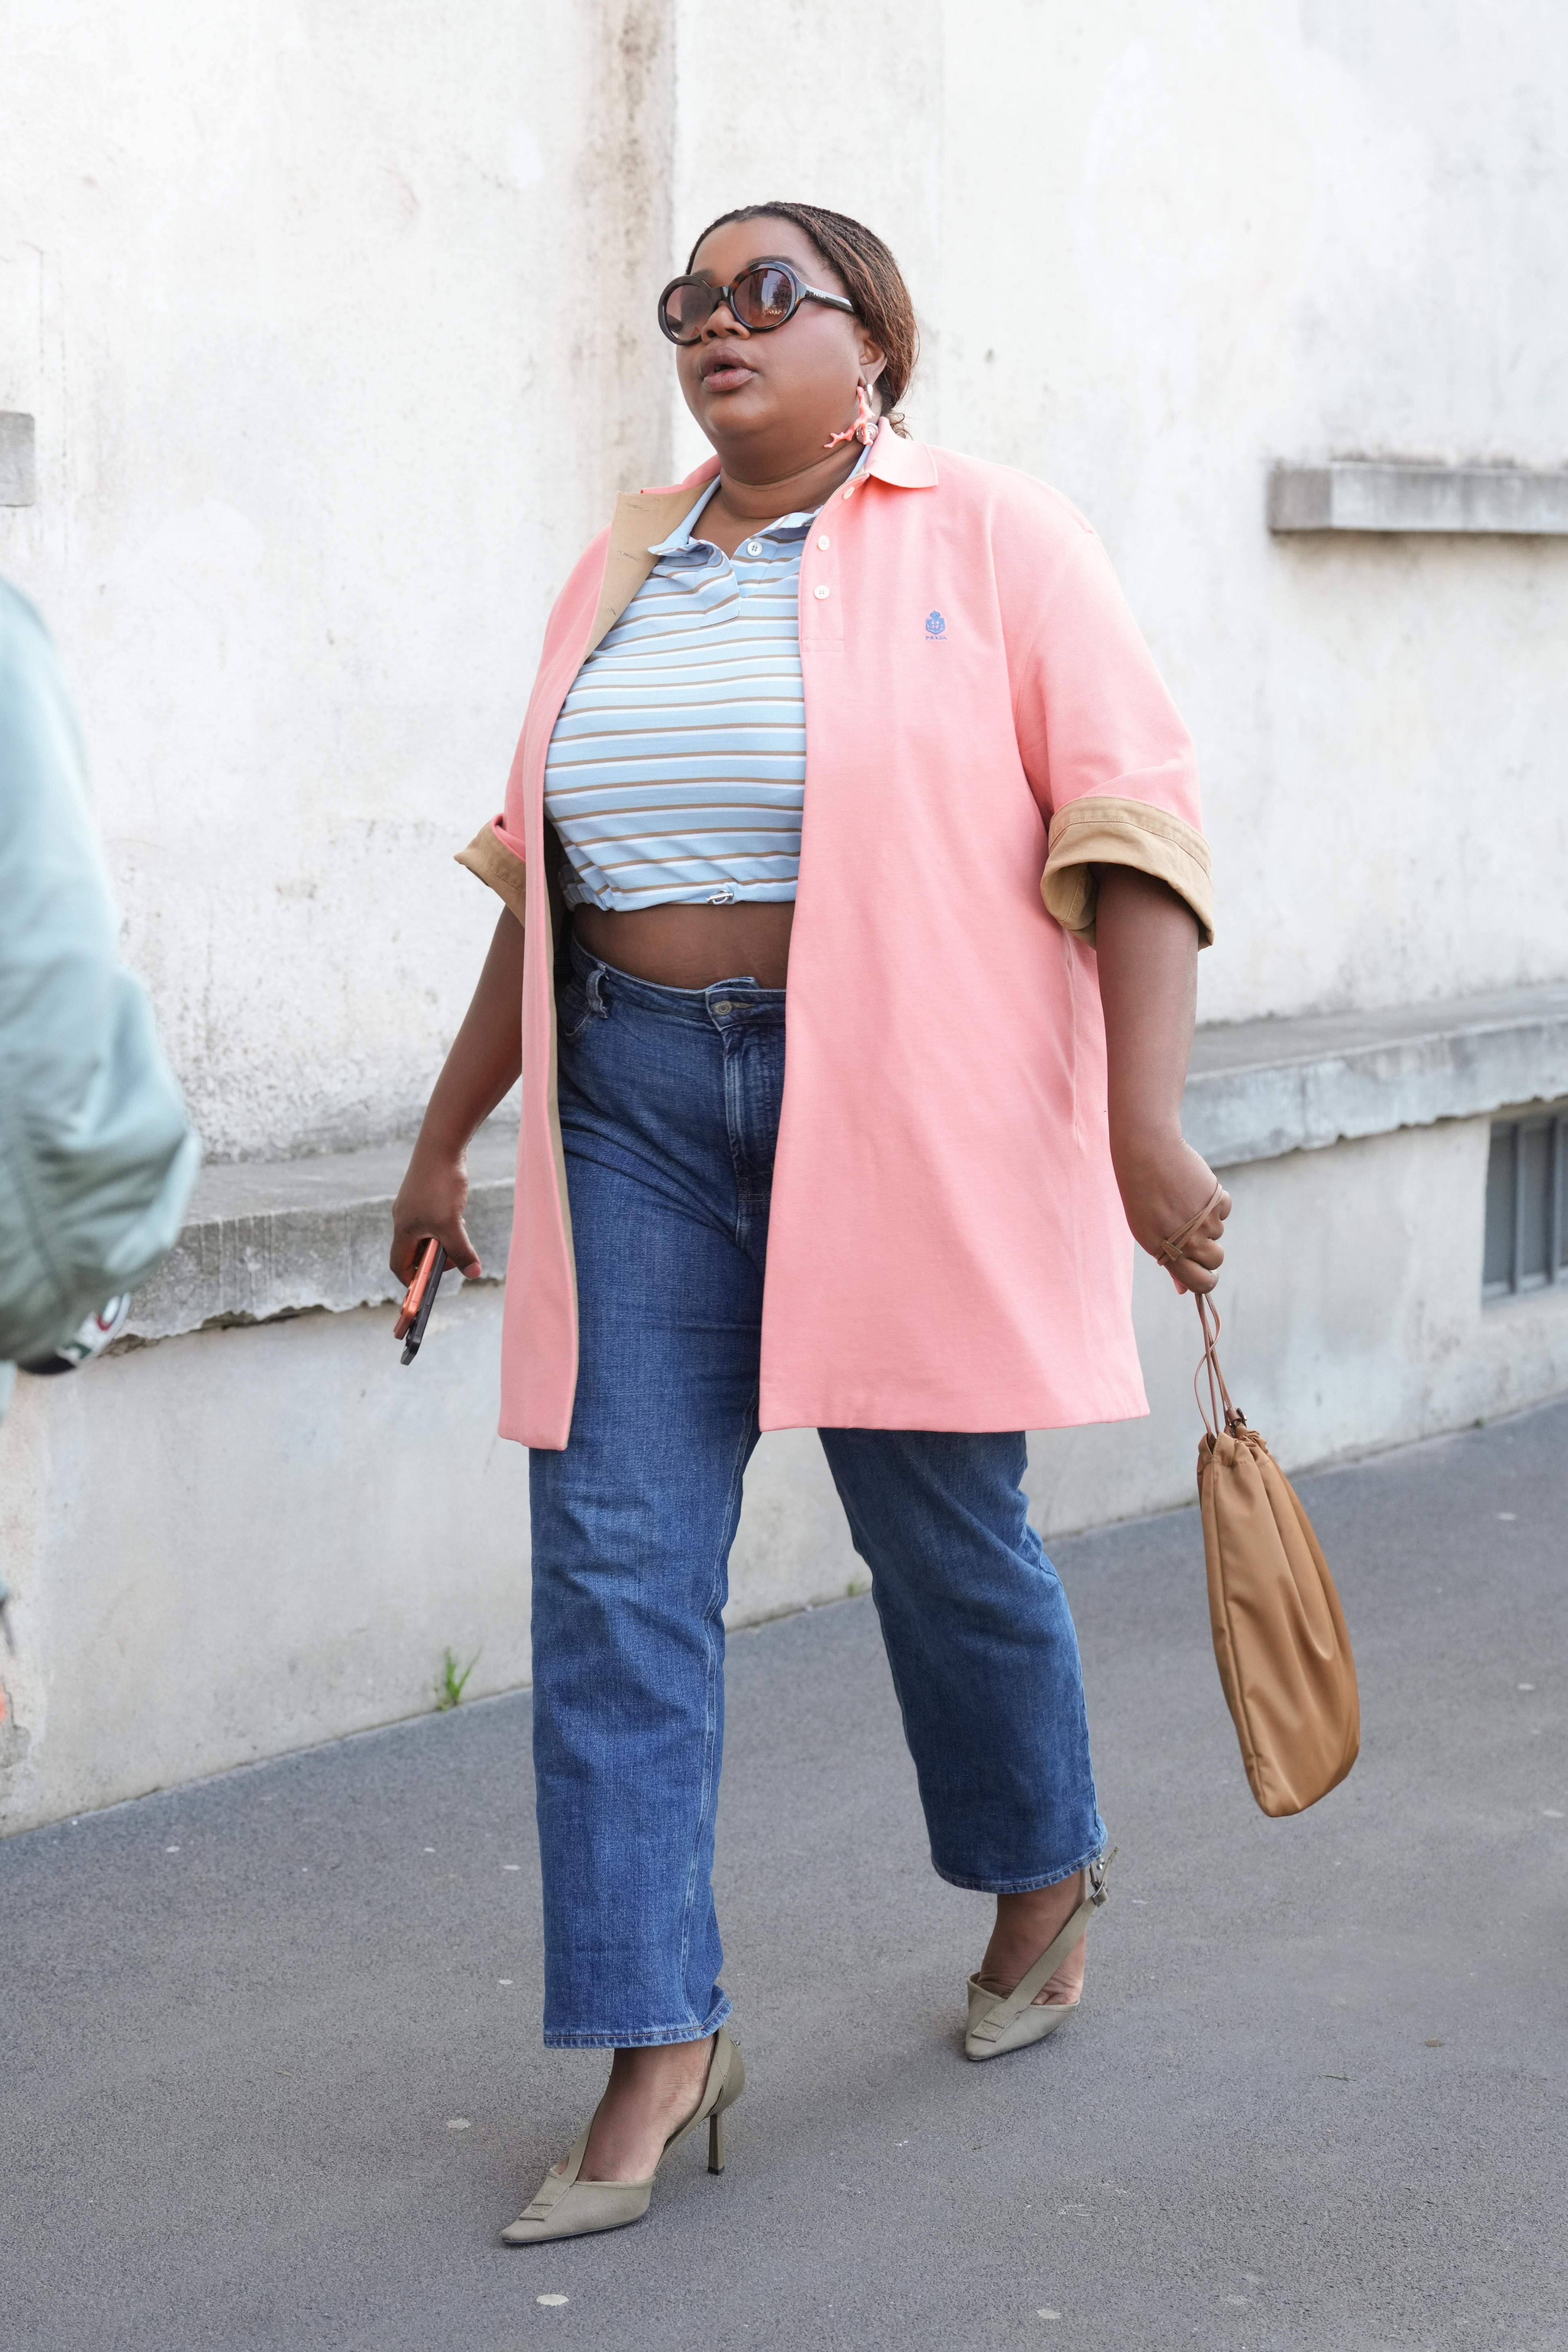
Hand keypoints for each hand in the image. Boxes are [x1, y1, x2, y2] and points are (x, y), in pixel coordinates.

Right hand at [390, 1140, 481, 1285]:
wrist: (441, 1144)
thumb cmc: (441, 1185)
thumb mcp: (453, 1225)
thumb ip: (461, 1251)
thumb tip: (473, 1273)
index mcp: (403, 1229)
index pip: (398, 1265)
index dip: (412, 1279)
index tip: (429, 1286)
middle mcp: (403, 1217)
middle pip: (413, 1250)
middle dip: (433, 1258)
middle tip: (455, 1256)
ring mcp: (412, 1204)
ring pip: (425, 1233)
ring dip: (442, 1240)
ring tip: (459, 1233)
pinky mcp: (423, 1192)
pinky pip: (431, 1217)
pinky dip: (444, 1224)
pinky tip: (459, 1215)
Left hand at [1112, 1130, 1229, 1295]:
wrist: (1146, 1154)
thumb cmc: (1142, 1197)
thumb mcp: (1148, 1234)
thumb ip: (1169, 1262)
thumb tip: (1183, 1291)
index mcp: (1167, 1253)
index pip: (1200, 1283)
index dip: (1206, 1281)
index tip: (1206, 1274)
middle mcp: (1188, 1242)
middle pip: (1216, 1260)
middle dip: (1209, 1251)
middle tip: (1193, 1232)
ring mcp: (1205, 1222)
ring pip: (1219, 1232)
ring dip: (1207, 1221)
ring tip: (1183, 1202)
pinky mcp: (1218, 1201)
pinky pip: (1224, 1210)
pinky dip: (1215, 1203)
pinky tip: (1194, 1190)